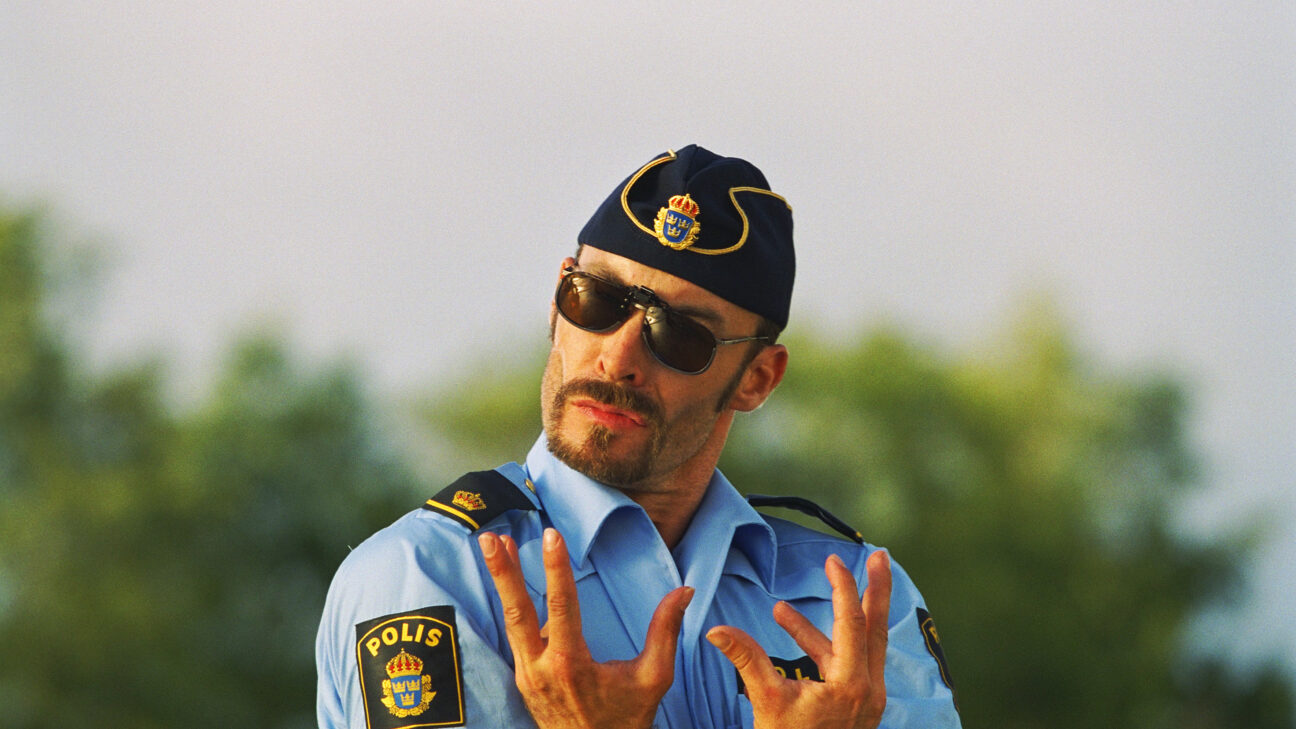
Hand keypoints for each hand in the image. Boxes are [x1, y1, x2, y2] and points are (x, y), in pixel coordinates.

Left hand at [478, 528, 693, 728]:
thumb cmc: (626, 719)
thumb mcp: (654, 677)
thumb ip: (665, 632)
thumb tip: (684, 591)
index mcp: (571, 665)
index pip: (561, 606)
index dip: (556, 568)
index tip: (551, 535)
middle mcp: (541, 668)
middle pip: (517, 611)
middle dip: (503, 572)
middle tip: (490, 538)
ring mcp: (527, 674)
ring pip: (510, 620)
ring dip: (502, 581)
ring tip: (494, 545)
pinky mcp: (523, 677)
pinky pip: (515, 635)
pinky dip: (511, 604)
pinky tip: (508, 581)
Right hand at [707, 550, 891, 728]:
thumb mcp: (766, 701)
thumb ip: (746, 658)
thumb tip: (715, 629)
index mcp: (852, 683)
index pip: (851, 620)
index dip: (841, 586)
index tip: (832, 560)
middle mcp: (867, 688)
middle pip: (875, 626)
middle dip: (874, 589)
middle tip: (879, 556)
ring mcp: (866, 699)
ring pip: (858, 645)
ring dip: (826, 624)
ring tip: (782, 611)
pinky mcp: (856, 707)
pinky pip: (845, 664)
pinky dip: (821, 647)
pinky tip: (786, 637)